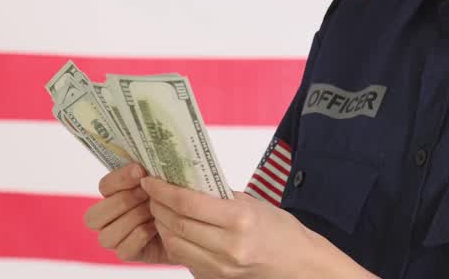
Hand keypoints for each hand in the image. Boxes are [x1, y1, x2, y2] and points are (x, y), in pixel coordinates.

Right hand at [84, 163, 171, 263]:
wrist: (189, 224)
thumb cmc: (172, 198)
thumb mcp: (161, 181)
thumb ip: (148, 173)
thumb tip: (145, 164)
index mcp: (113, 194)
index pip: (104, 186)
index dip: (120, 179)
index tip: (140, 171)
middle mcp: (108, 218)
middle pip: (94, 216)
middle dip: (124, 202)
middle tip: (147, 194)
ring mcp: (115, 238)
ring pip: (106, 236)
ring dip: (132, 220)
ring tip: (153, 211)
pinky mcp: (128, 253)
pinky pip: (123, 250)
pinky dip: (140, 237)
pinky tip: (156, 227)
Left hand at [143, 174, 321, 278]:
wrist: (297, 263)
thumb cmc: (279, 229)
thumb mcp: (252, 204)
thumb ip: (219, 196)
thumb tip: (187, 182)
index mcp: (240, 220)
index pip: (188, 203)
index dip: (163, 190)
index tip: (150, 180)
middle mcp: (229, 246)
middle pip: (177, 224)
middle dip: (157, 205)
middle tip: (150, 191)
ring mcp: (221, 266)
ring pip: (175, 244)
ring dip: (161, 225)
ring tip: (159, 209)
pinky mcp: (216, 278)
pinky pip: (184, 259)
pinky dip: (174, 242)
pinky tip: (174, 229)